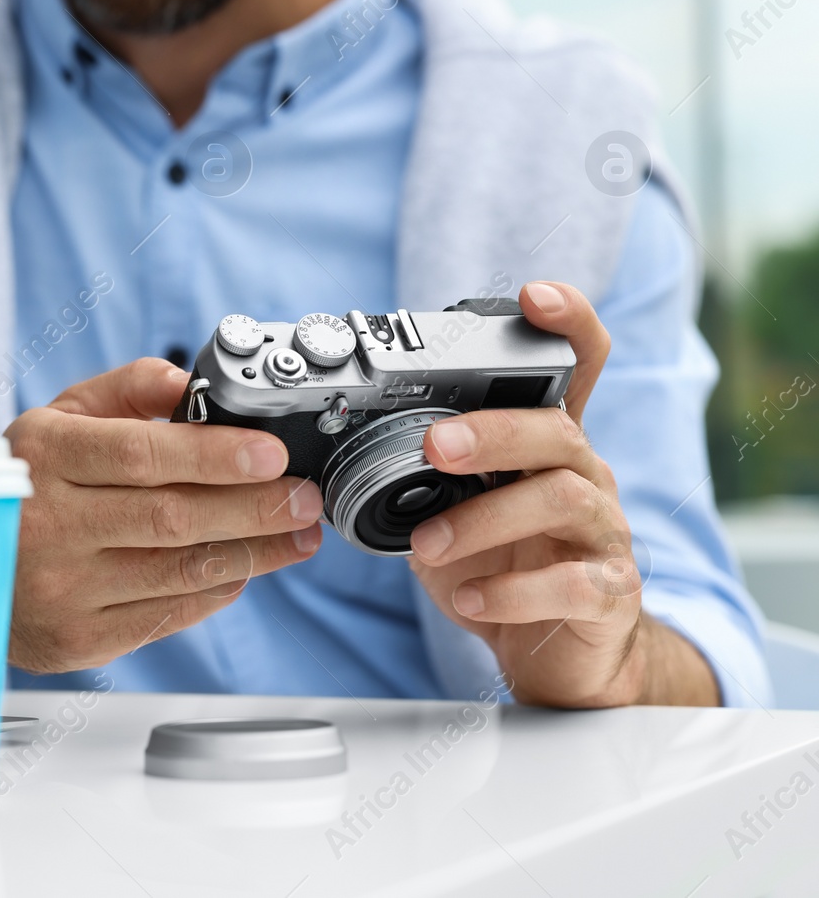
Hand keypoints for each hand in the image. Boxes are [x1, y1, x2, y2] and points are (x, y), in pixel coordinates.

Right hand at [4, 358, 323, 673]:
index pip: (139, 455)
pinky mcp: (79, 637)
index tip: (271, 452)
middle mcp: (49, 524)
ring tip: (297, 533)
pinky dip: (217, 588)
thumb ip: (130, 390)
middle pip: (171, 517)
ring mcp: (63, 588)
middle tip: (305, 497)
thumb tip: (196, 386)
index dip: (213, 455)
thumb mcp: (59, 418)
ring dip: (254, 552)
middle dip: (254, 508)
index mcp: (44, 457)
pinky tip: (245, 566)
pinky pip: (169, 613)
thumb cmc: (25, 483)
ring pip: (180, 570)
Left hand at [406, 282, 715, 706]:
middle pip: (557, 431)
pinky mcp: (609, 592)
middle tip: (434, 448)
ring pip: (562, 500)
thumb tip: (343, 449)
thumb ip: (421, 474)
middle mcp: (584, 478)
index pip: (577, 367)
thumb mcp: (456, 509)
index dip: (567, 324)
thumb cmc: (503, 567)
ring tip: (425, 546)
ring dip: (482, 520)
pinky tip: (468, 601)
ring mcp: (604, 533)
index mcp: (546, 447)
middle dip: (492, 432)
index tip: (535, 296)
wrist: (558, 655)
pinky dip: (511, 591)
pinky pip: (571, 583)